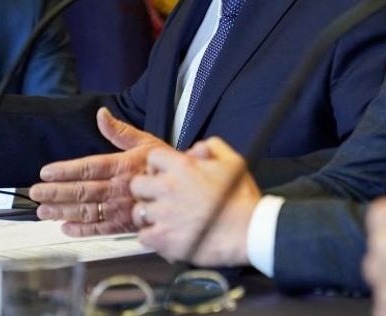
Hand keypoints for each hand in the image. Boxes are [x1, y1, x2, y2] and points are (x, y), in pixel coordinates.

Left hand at [30, 108, 163, 235]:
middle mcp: (121, 187)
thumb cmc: (167, 166)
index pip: (88, 167)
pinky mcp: (127, 224)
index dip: (65, 170)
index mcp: (123, 165)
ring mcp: (123, 208)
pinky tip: (66, 228)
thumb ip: (120, 131)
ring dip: (63, 212)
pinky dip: (82, 230)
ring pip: (87, 210)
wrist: (188, 191)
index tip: (46, 172)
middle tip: (36, 192)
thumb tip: (101, 114)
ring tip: (43, 211)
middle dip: (55, 192)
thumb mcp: (146, 142)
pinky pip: (101, 229)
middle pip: (82, 190)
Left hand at [129, 137, 259, 265]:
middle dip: (146, 190)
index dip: (157, 166)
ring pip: (138, 212)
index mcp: (183, 168)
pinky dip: (152, 238)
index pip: (153, 158)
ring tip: (162, 220)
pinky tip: (166, 236)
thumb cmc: (242, 199)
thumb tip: (197, 148)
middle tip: (158, 198)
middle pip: (137, 184)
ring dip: (148, 215)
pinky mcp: (163, 239)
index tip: (163, 174)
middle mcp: (169, 188)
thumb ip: (213, 147)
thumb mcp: (233, 162)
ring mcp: (164, 214)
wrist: (248, 231)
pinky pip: (143, 237)